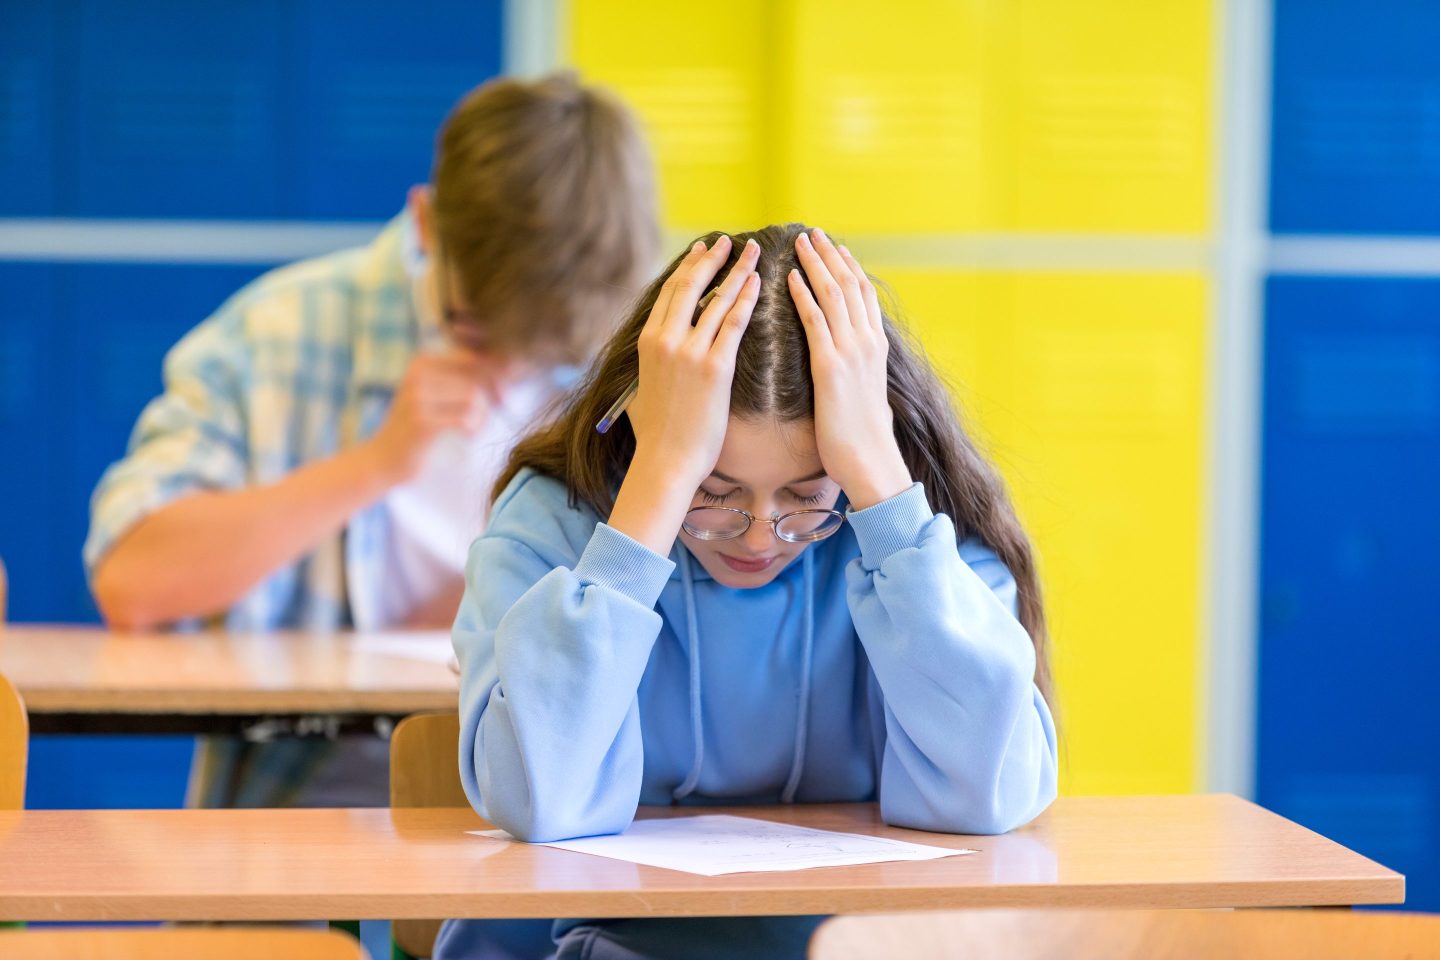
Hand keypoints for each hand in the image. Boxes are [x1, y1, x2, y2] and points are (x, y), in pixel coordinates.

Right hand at [364, 350, 493, 483]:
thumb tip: (509, 367)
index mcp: (422, 362)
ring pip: (474, 397)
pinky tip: (468, 436)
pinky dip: (475, 429)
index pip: (472, 358)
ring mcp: (418, 396)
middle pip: (476, 376)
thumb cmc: (416, 428)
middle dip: (492, 397)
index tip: (501, 398)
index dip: (495, 376)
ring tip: (476, 429)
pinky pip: (467, 418)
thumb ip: (464, 379)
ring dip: (483, 416)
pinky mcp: (423, 420)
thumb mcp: (435, 395)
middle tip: (494, 415)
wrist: (383, 460)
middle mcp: (418, 373)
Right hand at [626, 234, 761, 486]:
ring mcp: (689, 351)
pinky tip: (759, 283)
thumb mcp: (641, 391)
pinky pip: (734, 324)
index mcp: (647, 341)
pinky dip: (746, 299)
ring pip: (717, 299)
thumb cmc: (656, 435)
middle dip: (714, 259)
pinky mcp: (714, 367)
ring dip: (738, 272)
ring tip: (754, 253)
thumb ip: (649, 368)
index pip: (671, 292)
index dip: (690, 267)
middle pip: (691, 286)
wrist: (666, 460)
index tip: (704, 249)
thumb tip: (651, 360)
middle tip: (731, 241)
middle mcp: (666, 339)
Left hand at [790, 228, 911, 509]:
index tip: (836, 247)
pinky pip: (816, 321)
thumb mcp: (864, 396)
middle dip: (831, 256)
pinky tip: (791, 277)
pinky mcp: (832, 366)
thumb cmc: (863, 440)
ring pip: (834, 295)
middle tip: (814, 232)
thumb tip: (849, 372)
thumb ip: (857, 375)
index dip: (849, 268)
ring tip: (801, 242)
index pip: (863, 296)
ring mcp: (852, 352)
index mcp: (876, 348)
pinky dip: (804, 295)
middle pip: (849, 286)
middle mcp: (868, 343)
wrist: (871, 462)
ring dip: (817, 264)